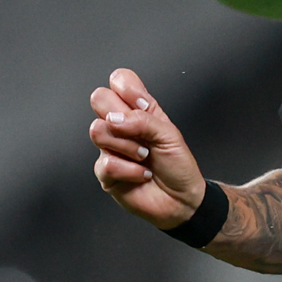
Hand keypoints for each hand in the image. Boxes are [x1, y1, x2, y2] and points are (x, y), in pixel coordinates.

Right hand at [88, 69, 206, 229]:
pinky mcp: (106, 172)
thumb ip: (144, 120)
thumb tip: (114, 119)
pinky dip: (131, 171)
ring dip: (128, 146)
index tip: (144, 106)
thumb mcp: (169, 135)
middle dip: (122, 116)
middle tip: (141, 135)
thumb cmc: (178, 166)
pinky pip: (107, 162)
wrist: (182, 200)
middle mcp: (119, 125)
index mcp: (137, 110)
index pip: (119, 80)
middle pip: (99, 98)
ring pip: (98, 130)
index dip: (126, 88)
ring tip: (144, 158)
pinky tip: (142, 175)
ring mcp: (110, 147)